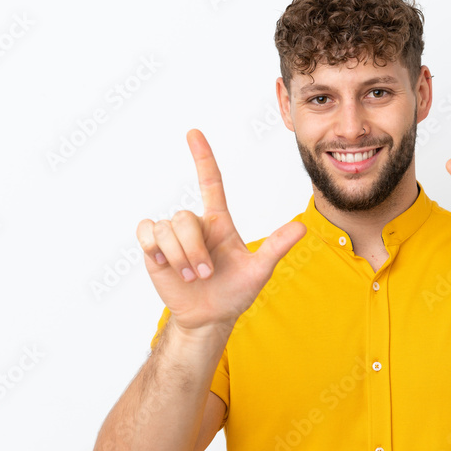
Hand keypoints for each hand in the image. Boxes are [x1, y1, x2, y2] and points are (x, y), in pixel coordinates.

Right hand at [136, 129, 307, 330]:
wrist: (208, 317)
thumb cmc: (234, 293)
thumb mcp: (258, 271)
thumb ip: (277, 247)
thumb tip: (302, 227)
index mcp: (219, 223)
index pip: (210, 182)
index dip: (203, 157)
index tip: (194, 133)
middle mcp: (195, 225)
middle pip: (184, 217)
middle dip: (194, 250)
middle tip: (204, 274)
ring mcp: (173, 236)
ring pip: (167, 229)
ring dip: (179, 257)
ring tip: (190, 276)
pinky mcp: (154, 249)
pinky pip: (147, 233)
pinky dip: (156, 250)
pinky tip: (165, 264)